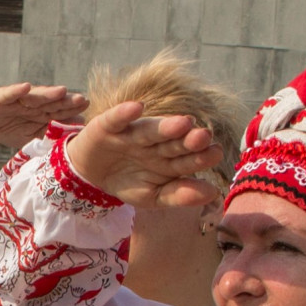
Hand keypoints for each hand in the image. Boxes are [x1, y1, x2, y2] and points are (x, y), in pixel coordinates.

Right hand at [0, 81, 91, 150]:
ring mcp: (14, 99)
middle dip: (65, 100)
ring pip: (33, 96)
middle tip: (81, 99)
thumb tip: (76, 127)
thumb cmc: (6, 129)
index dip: (72, 108)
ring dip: (47, 93)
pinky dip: (16, 90)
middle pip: (50, 100)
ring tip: (61, 91)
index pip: (58, 109)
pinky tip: (25, 87)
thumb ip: (50, 133)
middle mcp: (29, 102)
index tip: (87, 107)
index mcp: (38, 110)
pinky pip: (8, 94)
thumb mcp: (29, 136)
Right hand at [65, 98, 225, 210]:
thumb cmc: (126, 183)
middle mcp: (154, 143)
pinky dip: (124, 113)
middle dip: (188, 139)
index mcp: (168, 159)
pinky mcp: (107, 126)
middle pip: (173, 141)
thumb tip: (213, 192)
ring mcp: (131, 134)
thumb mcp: (152, 196)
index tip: (216, 153)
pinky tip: (137, 108)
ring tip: (184, 123)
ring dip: (165, 126)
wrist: (89, 176)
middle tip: (204, 136)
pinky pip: (117, 119)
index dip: (200, 156)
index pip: (187, 158)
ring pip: (150, 130)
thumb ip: (180, 195)